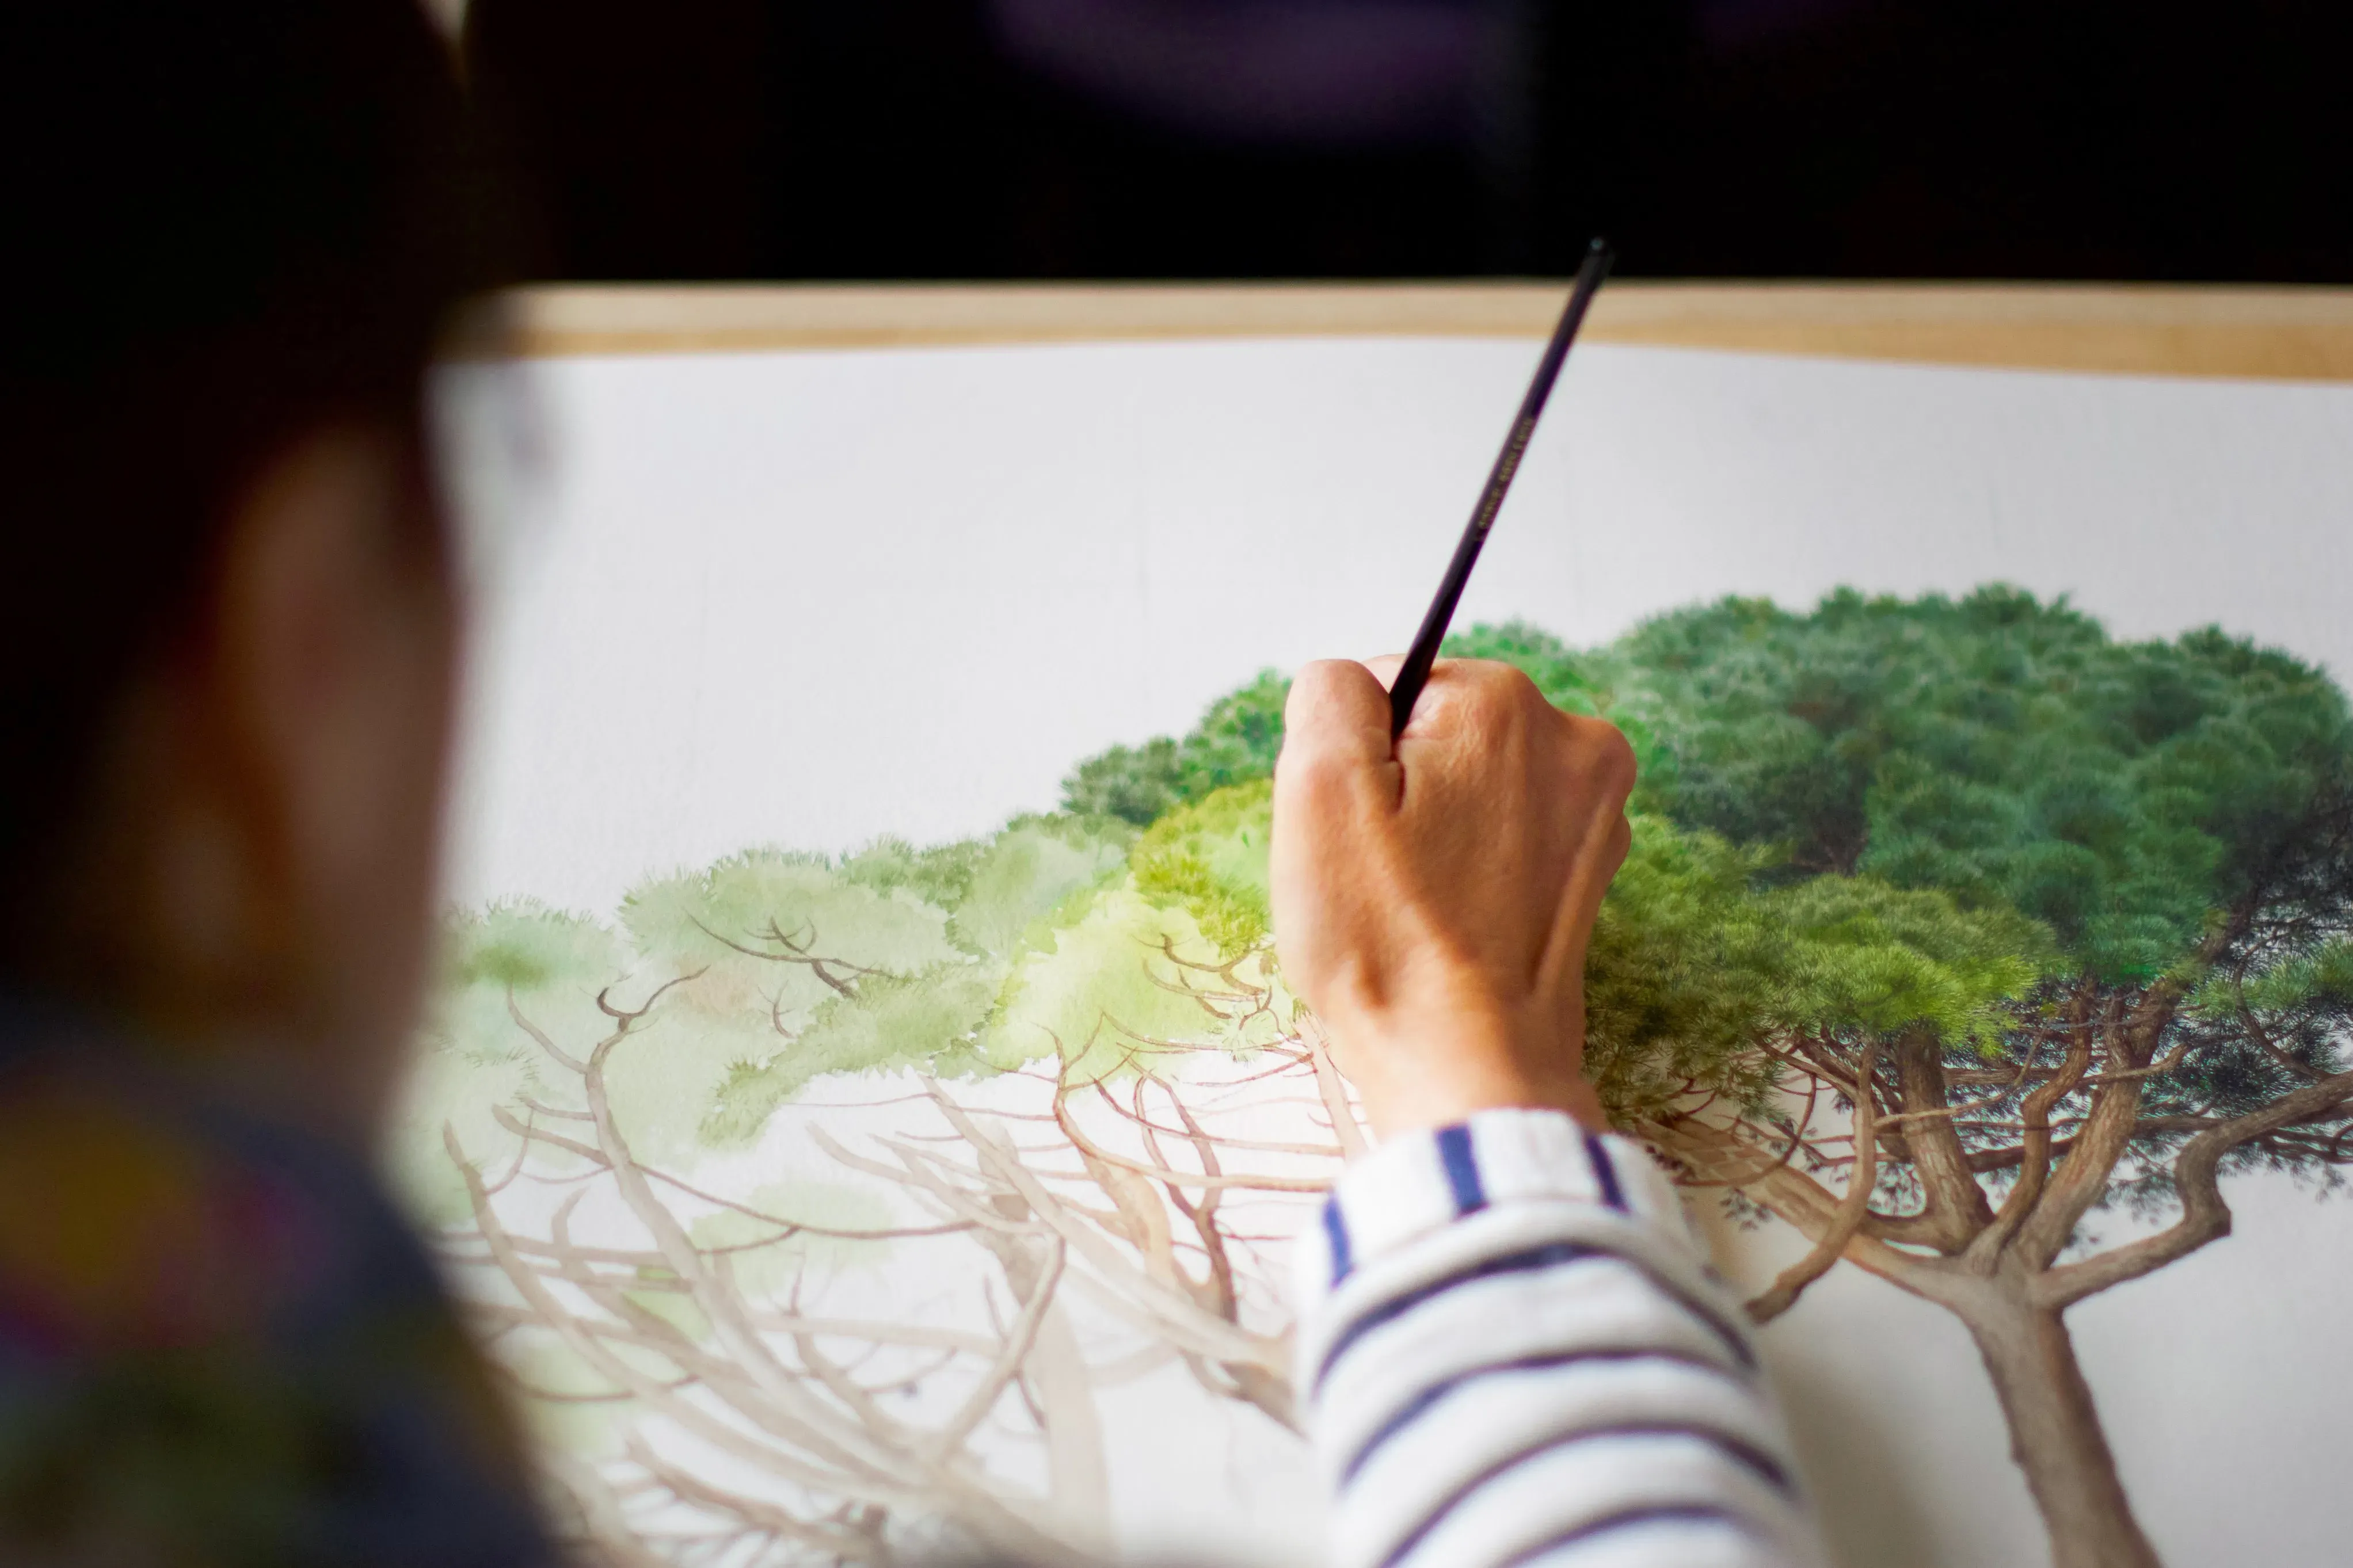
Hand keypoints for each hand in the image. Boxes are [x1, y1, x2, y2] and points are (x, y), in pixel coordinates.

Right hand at [1270, 658, 1634, 1136]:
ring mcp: (1598, 812)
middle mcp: (1575, 741)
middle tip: (1380, 872)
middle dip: (1397, 791)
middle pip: (1439, 734)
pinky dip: (1472, 871)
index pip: (1389, 687)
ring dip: (1433, 832)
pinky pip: (1507, 840)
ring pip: (1472, 788)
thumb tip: (1349, 684)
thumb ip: (1328, 694)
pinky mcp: (1595, 874)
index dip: (1352, 758)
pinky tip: (1453, 922)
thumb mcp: (1318, 785)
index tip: (1359, 829)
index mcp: (1504, 702)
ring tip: (1418, 902)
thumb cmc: (1386, 936)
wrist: (1468, 1065)